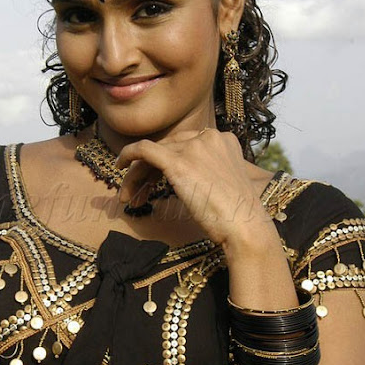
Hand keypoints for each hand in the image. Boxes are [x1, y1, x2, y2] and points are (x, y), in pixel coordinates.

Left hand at [115, 129, 271, 247]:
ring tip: (128, 198)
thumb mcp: (223, 182)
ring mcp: (193, 147)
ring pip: (153, 153)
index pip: (183, 145)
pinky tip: (119, 165)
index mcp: (222, 139)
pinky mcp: (178, 162)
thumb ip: (205, 170)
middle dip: (148, 172)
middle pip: (167, 148)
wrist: (246, 227)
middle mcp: (208, 136)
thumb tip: (181, 177)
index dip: (164, 164)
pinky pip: (143, 150)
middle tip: (135, 194)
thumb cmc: (237, 215)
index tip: (153, 184)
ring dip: (137, 175)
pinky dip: (128, 154)